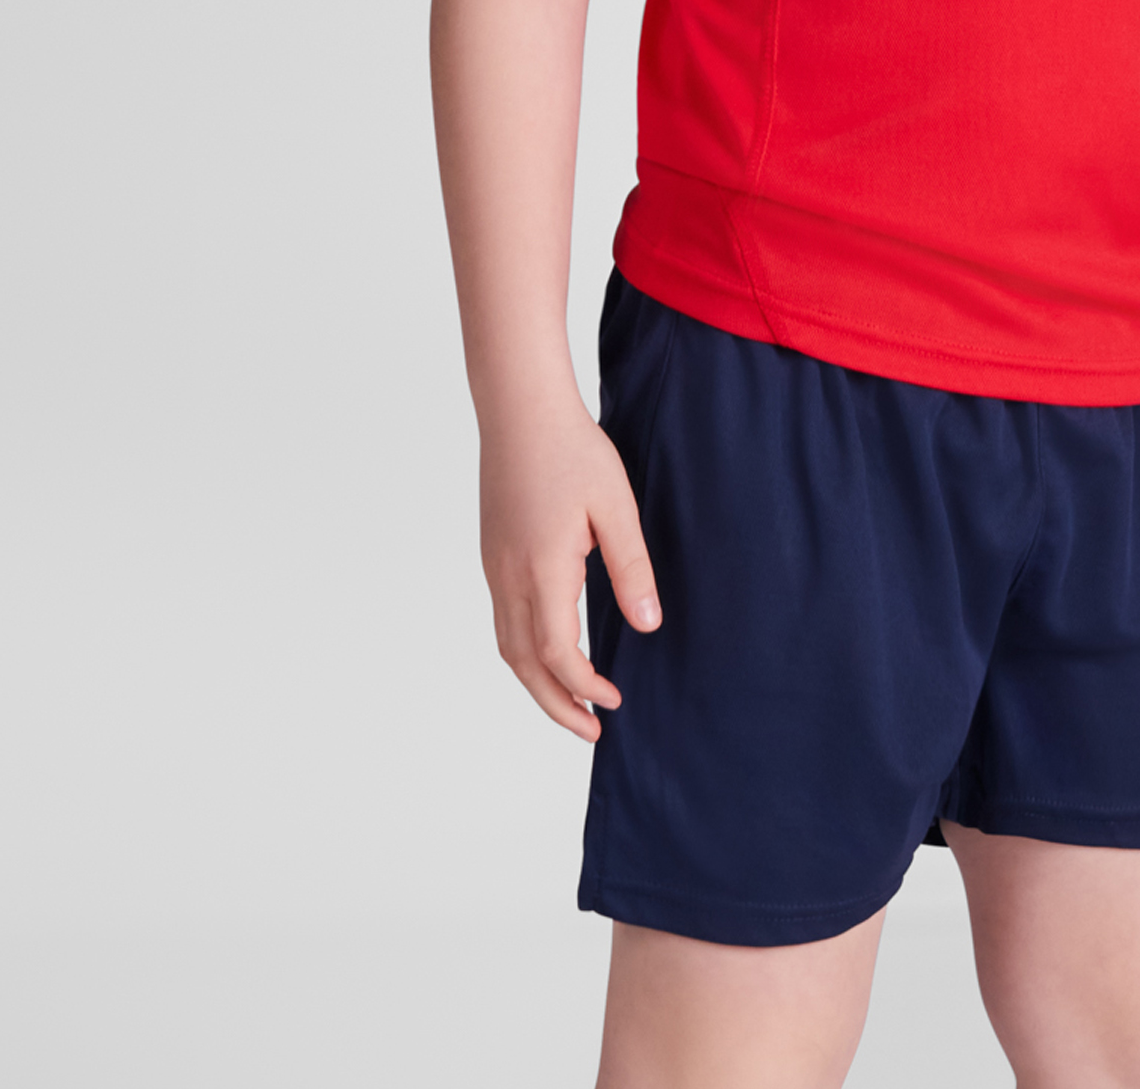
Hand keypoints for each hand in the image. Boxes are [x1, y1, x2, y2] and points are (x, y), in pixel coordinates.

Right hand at [479, 391, 662, 738]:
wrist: (519, 408)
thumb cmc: (572, 450)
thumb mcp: (615, 507)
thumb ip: (632, 569)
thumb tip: (648, 627)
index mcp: (542, 571)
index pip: (558, 655)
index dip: (584, 688)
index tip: (614, 701)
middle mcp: (509, 577)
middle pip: (524, 666)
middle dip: (555, 706)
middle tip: (590, 732)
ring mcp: (495, 566)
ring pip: (508, 646)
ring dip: (536, 682)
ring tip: (570, 701)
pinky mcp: (492, 553)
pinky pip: (504, 620)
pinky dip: (524, 652)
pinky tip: (550, 649)